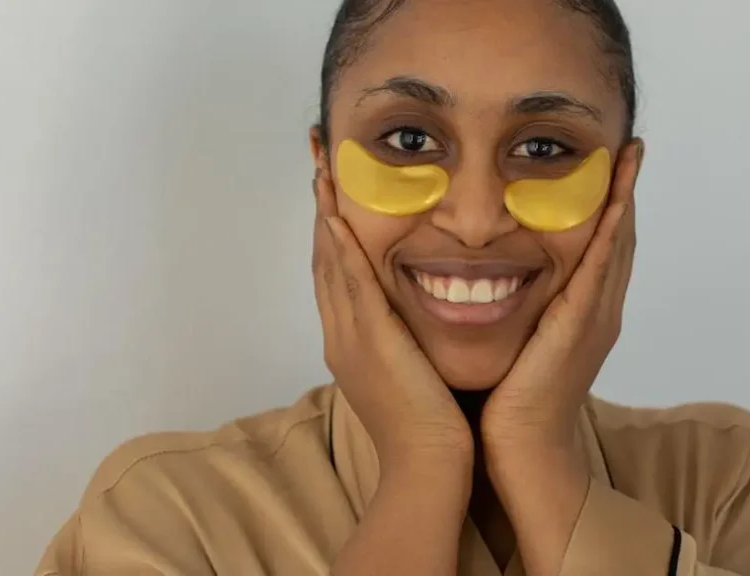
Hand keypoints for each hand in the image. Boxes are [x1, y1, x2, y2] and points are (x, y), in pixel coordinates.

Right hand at [312, 170, 471, 470]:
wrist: (428, 465)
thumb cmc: (431, 423)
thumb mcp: (412, 369)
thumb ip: (406, 337)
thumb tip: (416, 311)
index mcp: (352, 340)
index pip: (337, 272)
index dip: (331, 229)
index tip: (332, 190)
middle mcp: (342, 333)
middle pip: (325, 259)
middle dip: (321, 210)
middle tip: (317, 164)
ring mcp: (350, 337)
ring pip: (331, 264)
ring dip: (324, 215)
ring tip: (322, 172)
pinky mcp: (369, 341)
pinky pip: (350, 286)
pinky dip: (339, 249)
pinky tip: (335, 216)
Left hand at [480, 141, 641, 575]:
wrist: (522, 452)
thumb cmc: (509, 404)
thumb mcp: (515, 345)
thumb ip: (514, 313)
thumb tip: (484, 285)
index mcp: (580, 314)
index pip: (597, 247)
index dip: (605, 205)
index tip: (606, 166)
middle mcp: (597, 310)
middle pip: (616, 237)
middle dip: (623, 190)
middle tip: (629, 145)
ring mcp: (596, 316)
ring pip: (617, 242)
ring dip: (626, 195)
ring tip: (631, 152)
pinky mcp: (584, 323)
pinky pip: (603, 263)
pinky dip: (614, 225)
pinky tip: (618, 192)